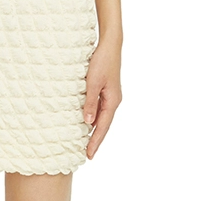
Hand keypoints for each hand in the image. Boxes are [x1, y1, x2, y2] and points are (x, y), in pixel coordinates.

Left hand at [82, 40, 122, 159]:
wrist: (110, 45)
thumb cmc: (101, 62)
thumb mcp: (92, 82)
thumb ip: (90, 102)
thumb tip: (88, 122)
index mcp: (112, 101)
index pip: (102, 127)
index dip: (95, 141)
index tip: (89, 155)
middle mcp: (113, 100)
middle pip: (103, 124)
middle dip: (95, 139)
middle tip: (87, 154)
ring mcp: (111, 95)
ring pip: (101, 116)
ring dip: (94, 129)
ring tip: (85, 142)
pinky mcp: (106, 89)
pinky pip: (100, 108)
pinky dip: (94, 117)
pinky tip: (87, 120)